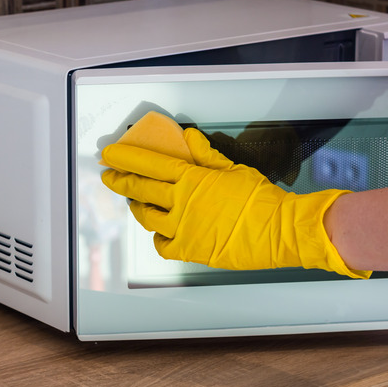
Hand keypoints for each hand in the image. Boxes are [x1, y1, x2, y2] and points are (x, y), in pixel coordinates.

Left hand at [100, 128, 370, 278]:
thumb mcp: (232, 169)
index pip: (149, 164)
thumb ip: (206, 154)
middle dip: (120, 181)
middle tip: (109, 176)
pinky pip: (162, 245)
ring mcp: (182, 228)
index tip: (109, 155)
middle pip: (140, 189)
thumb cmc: (260, 199)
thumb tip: (189, 137)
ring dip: (137, 207)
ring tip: (135, 202)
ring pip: (146, 216)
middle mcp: (181, 203)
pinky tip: (160, 231)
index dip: (125, 158)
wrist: (279, 229)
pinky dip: (158, 237)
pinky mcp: (189, 250)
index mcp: (191, 179)